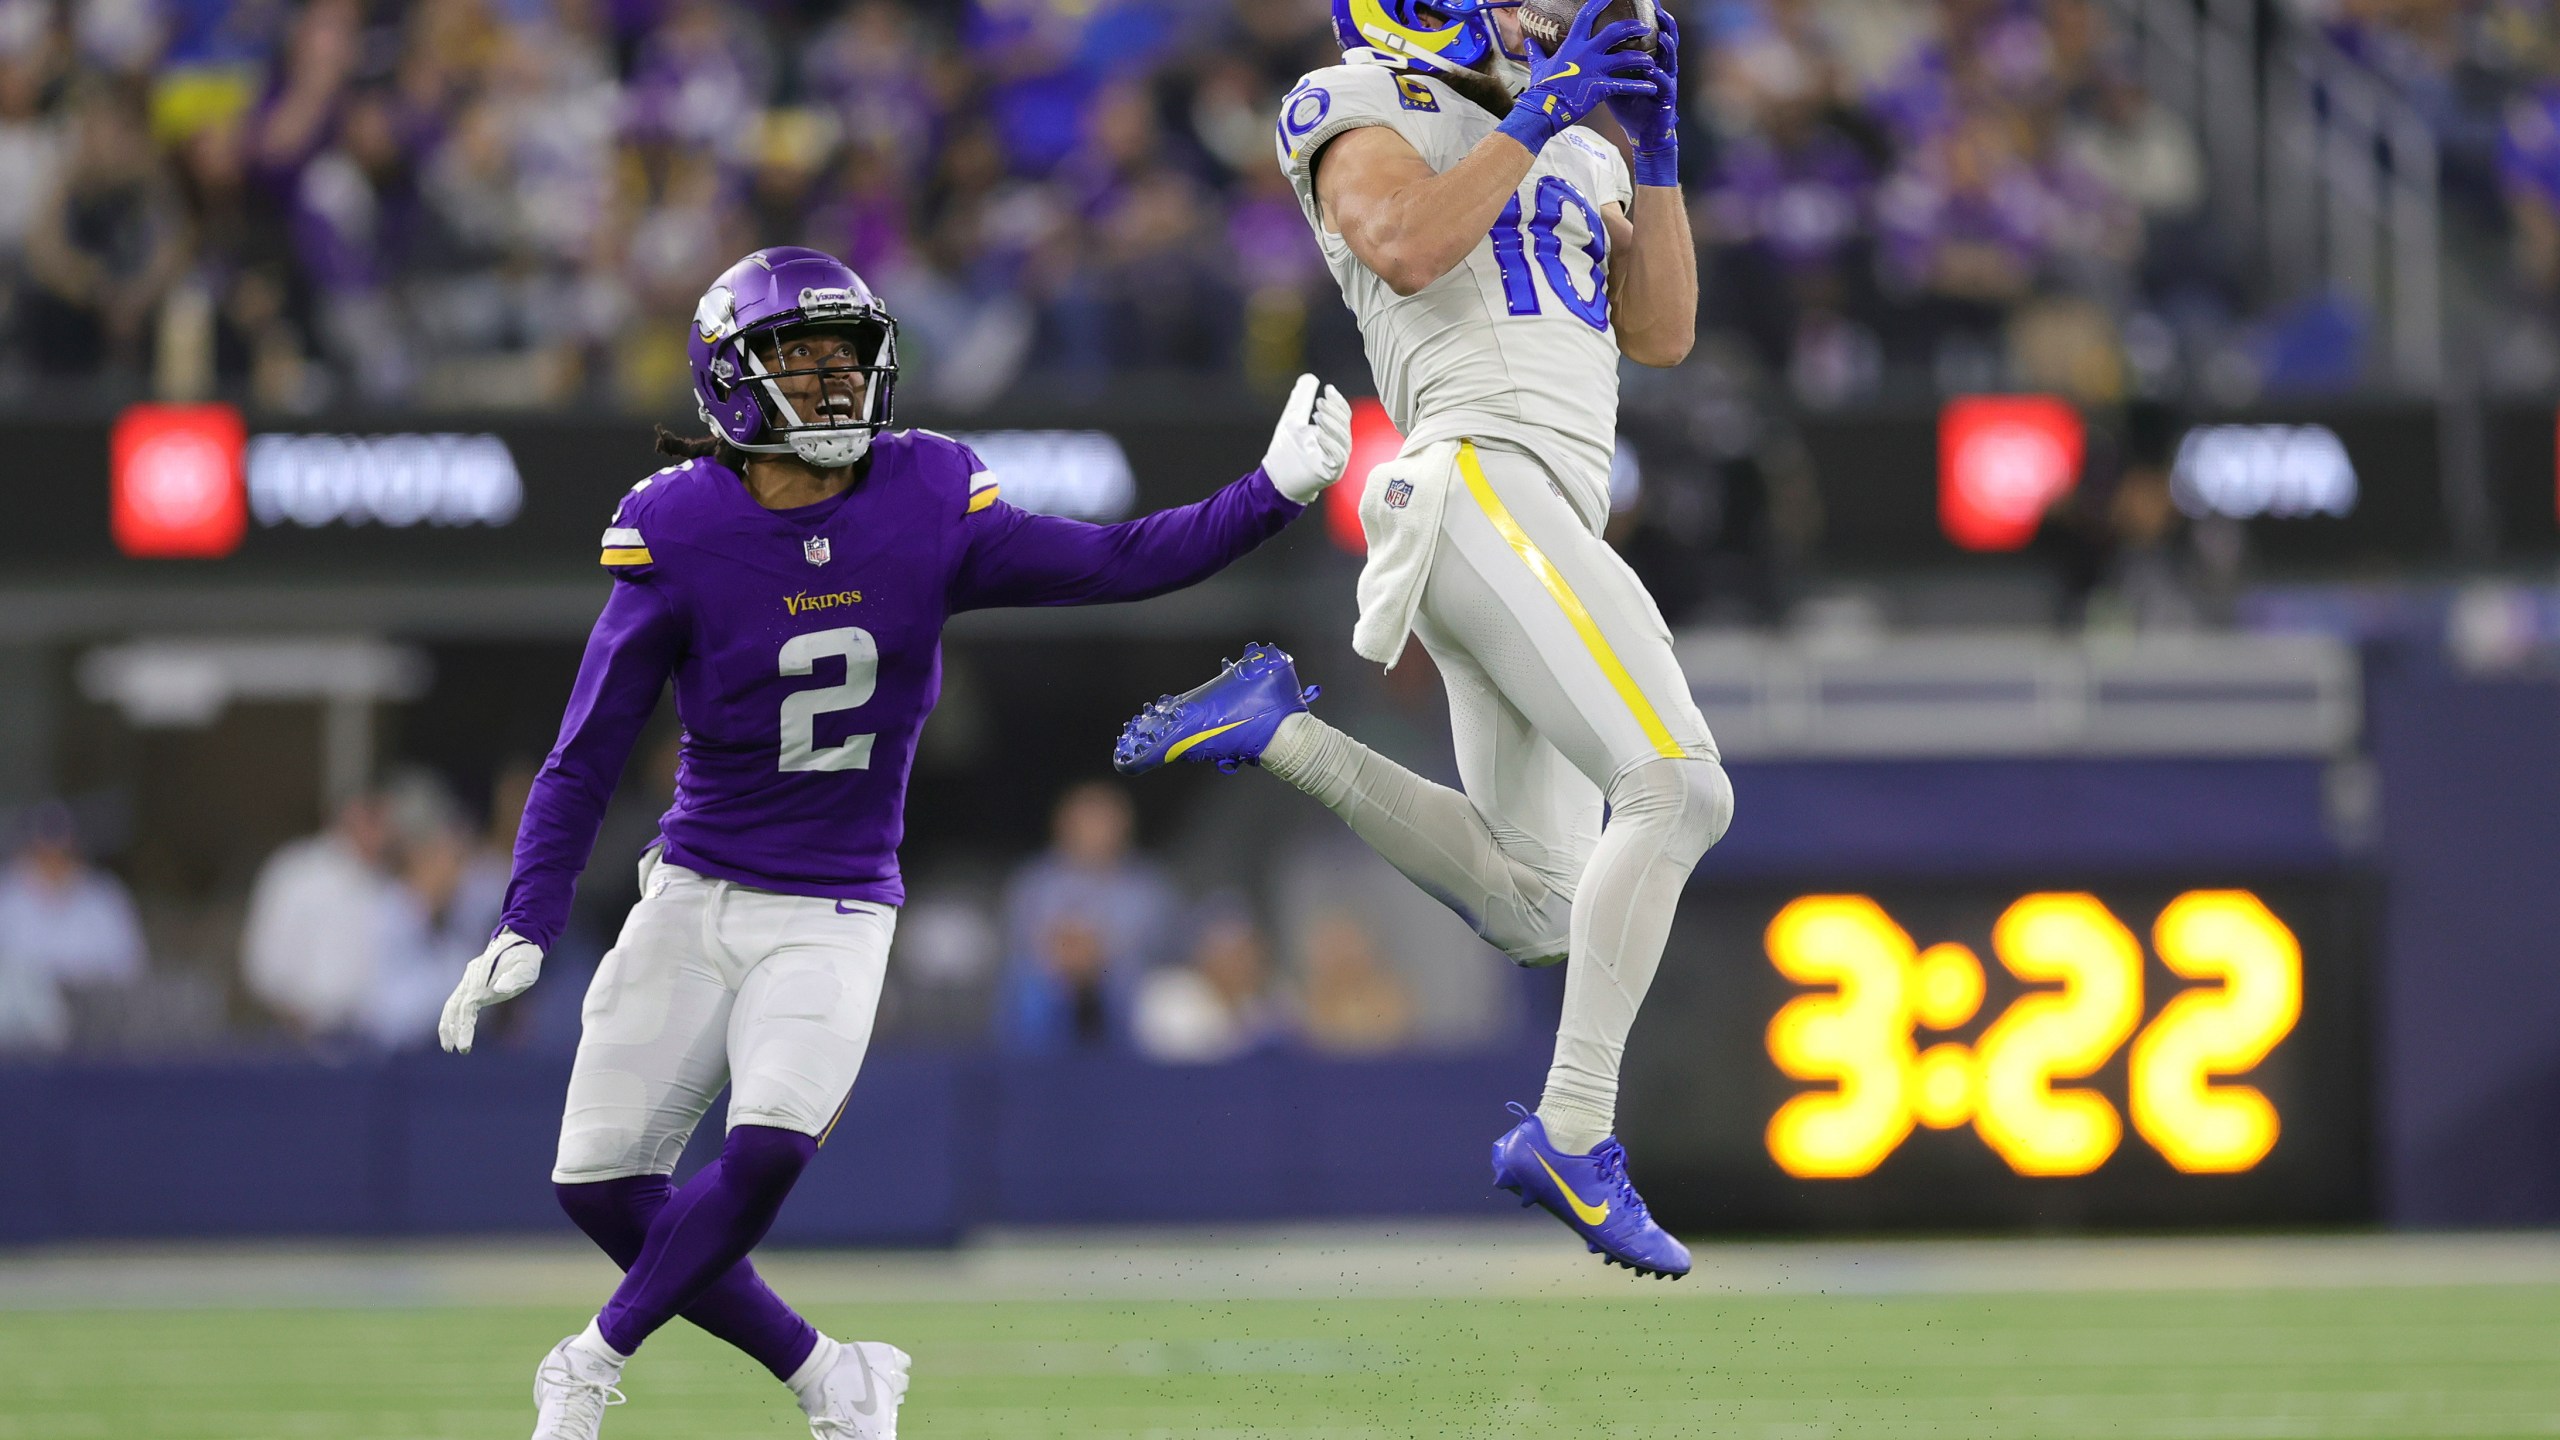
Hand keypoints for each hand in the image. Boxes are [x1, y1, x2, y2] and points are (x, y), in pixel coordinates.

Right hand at [438, 930, 542, 1053]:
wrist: (520, 939)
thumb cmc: (526, 957)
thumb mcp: (526, 968)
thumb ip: (513, 978)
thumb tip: (499, 989)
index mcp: (482, 980)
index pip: (467, 1008)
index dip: (464, 1028)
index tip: (464, 1046)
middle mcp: (471, 980)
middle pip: (454, 1008)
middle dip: (452, 1030)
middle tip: (454, 1050)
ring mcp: (469, 979)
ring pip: (450, 1004)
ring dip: (447, 1025)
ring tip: (447, 1046)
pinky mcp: (470, 981)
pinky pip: (455, 1000)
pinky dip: (451, 1016)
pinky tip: (452, 1028)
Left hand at [1260, 372, 1353, 503]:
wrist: (1275, 478)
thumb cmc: (1285, 451)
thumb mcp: (1292, 419)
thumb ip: (1302, 399)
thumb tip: (1311, 378)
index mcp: (1332, 435)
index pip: (1343, 415)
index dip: (1338, 401)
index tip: (1328, 389)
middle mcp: (1338, 447)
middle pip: (1346, 425)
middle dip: (1334, 411)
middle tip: (1319, 402)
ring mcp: (1337, 462)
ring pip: (1344, 440)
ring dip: (1332, 425)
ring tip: (1317, 415)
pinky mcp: (1331, 473)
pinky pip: (1338, 456)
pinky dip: (1330, 443)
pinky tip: (1318, 434)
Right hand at [1496, 0, 1658, 153]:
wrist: (1543, 108)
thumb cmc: (1541, 88)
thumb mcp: (1538, 66)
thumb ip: (1537, 52)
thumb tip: (1528, 41)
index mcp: (1573, 45)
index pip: (1587, 16)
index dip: (1599, 2)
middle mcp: (1586, 53)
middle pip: (1615, 32)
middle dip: (1632, 27)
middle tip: (1644, 27)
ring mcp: (1595, 70)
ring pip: (1626, 58)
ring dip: (1642, 59)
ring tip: (1651, 62)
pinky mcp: (1601, 88)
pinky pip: (1625, 85)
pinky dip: (1640, 86)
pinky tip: (1651, 88)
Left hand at [1605, 5, 1681, 185]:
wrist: (1641, 132)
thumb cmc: (1626, 103)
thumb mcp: (1609, 79)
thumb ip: (1598, 62)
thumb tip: (1574, 50)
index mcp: (1644, 57)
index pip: (1646, 32)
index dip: (1644, 16)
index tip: (1641, 1)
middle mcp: (1659, 63)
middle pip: (1664, 36)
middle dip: (1663, 22)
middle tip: (1656, 8)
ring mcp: (1665, 78)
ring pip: (1670, 57)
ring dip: (1667, 45)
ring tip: (1663, 33)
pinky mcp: (1666, 95)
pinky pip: (1664, 83)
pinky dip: (1660, 76)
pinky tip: (1654, 69)